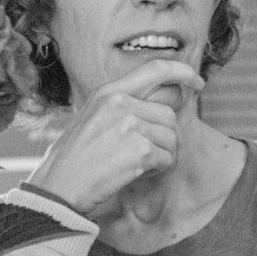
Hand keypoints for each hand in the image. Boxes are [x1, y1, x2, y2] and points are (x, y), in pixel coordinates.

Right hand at [28, 59, 204, 217]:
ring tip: (134, 164)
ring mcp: (131, 126)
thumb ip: (124, 107)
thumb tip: (164, 109)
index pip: (156, 69)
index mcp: (109, 92)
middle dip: (163, 136)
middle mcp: (121, 103)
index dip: (182, 72)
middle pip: (168, 114)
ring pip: (171, 138)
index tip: (196, 82)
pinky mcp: (141, 151)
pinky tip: (135, 173)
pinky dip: (157, 170)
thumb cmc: (75, 158)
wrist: (60, 185)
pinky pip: (167, 159)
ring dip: (161, 155)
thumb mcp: (93, 117)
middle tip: (142, 153)